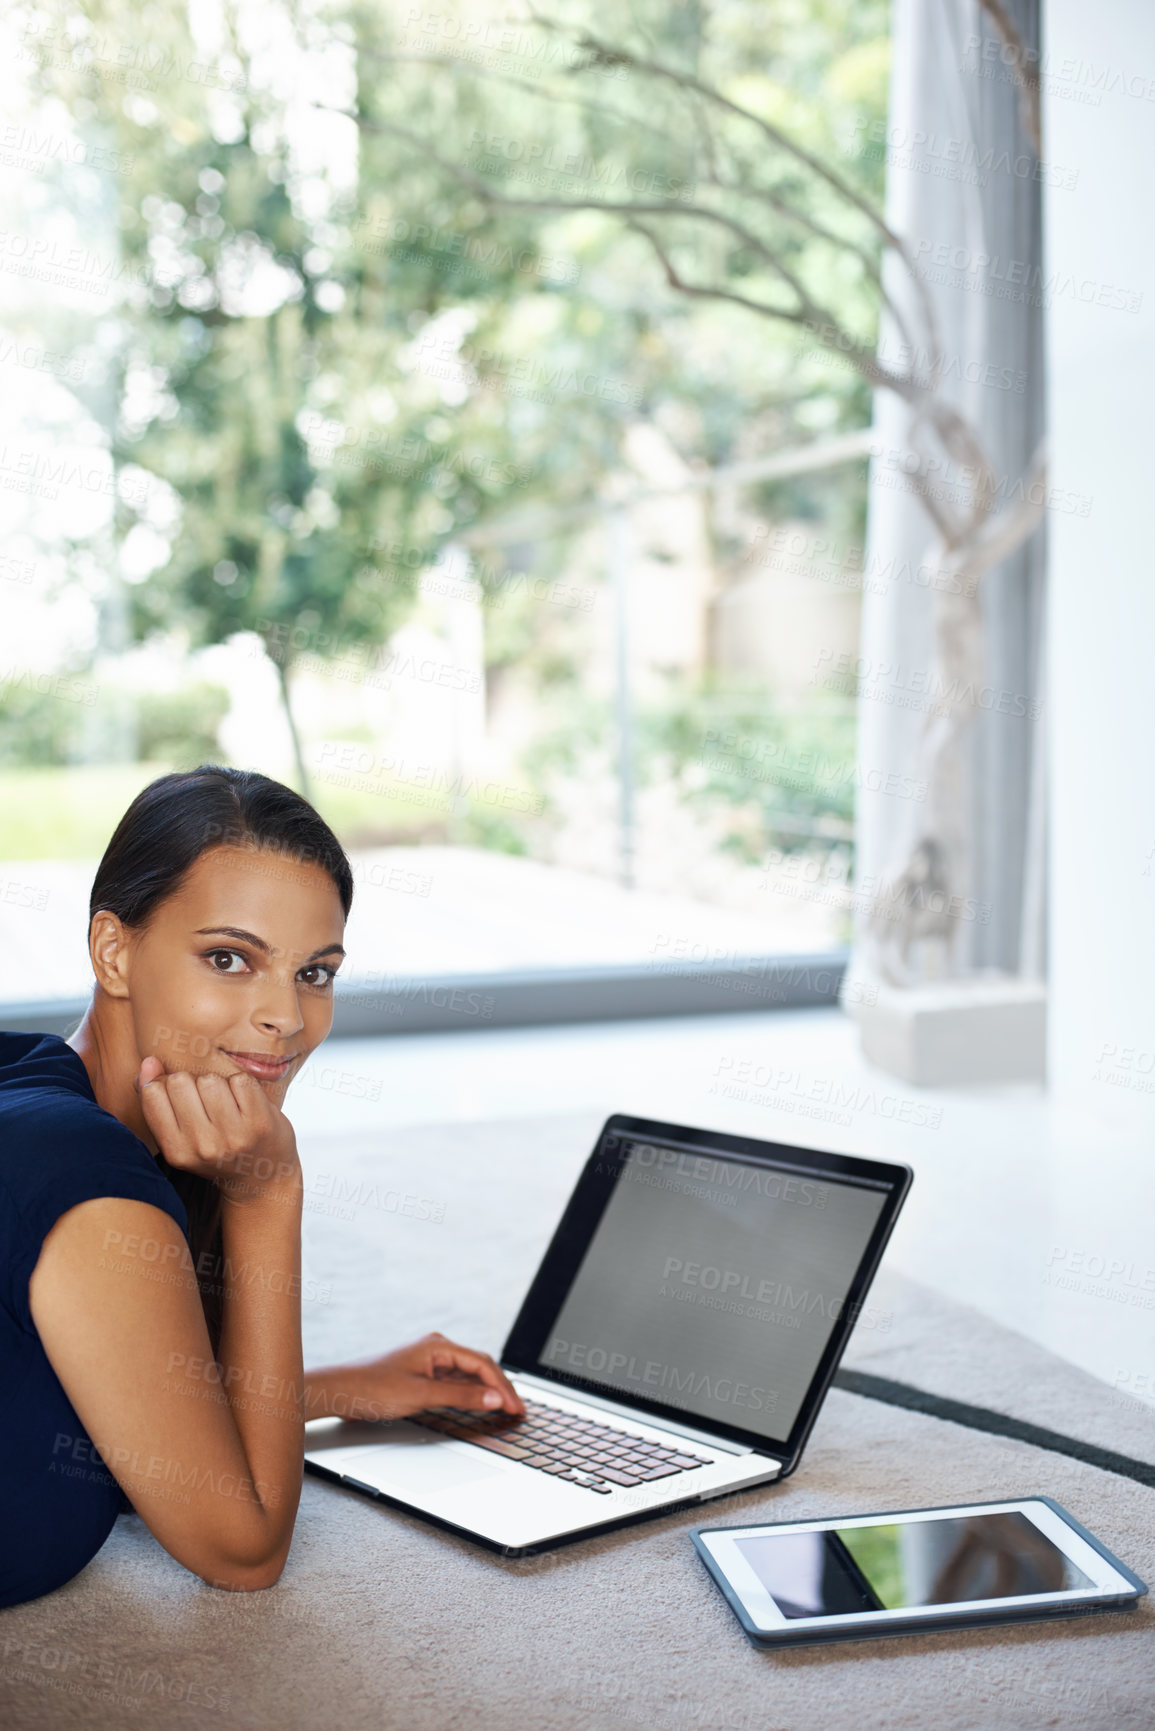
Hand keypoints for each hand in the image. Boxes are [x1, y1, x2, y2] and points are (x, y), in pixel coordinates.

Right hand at [136, 1056, 299, 1200]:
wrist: (262, 1179)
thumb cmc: (216, 1151)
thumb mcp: (180, 1138)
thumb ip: (157, 1101)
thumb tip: (149, 1062)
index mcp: (175, 1151)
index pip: (152, 1093)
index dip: (164, 1083)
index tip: (180, 1096)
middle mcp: (201, 1146)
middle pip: (180, 1081)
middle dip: (192, 1082)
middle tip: (206, 1101)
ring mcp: (232, 1135)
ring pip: (210, 1079)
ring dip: (218, 1083)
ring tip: (226, 1103)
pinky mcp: (259, 1122)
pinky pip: (240, 1080)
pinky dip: (242, 1085)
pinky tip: (245, 1103)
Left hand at [306, 1333, 526, 1423]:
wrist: (340, 1391)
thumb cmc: (374, 1389)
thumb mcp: (422, 1395)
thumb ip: (460, 1396)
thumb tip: (494, 1398)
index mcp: (439, 1345)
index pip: (483, 1364)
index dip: (502, 1387)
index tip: (516, 1407)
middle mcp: (436, 1349)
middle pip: (479, 1367)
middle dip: (500, 1387)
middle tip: (517, 1409)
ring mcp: (429, 1361)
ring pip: (467, 1375)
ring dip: (486, 1391)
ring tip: (504, 1408)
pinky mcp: (422, 1374)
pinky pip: (454, 1381)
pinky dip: (469, 1393)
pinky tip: (478, 1404)